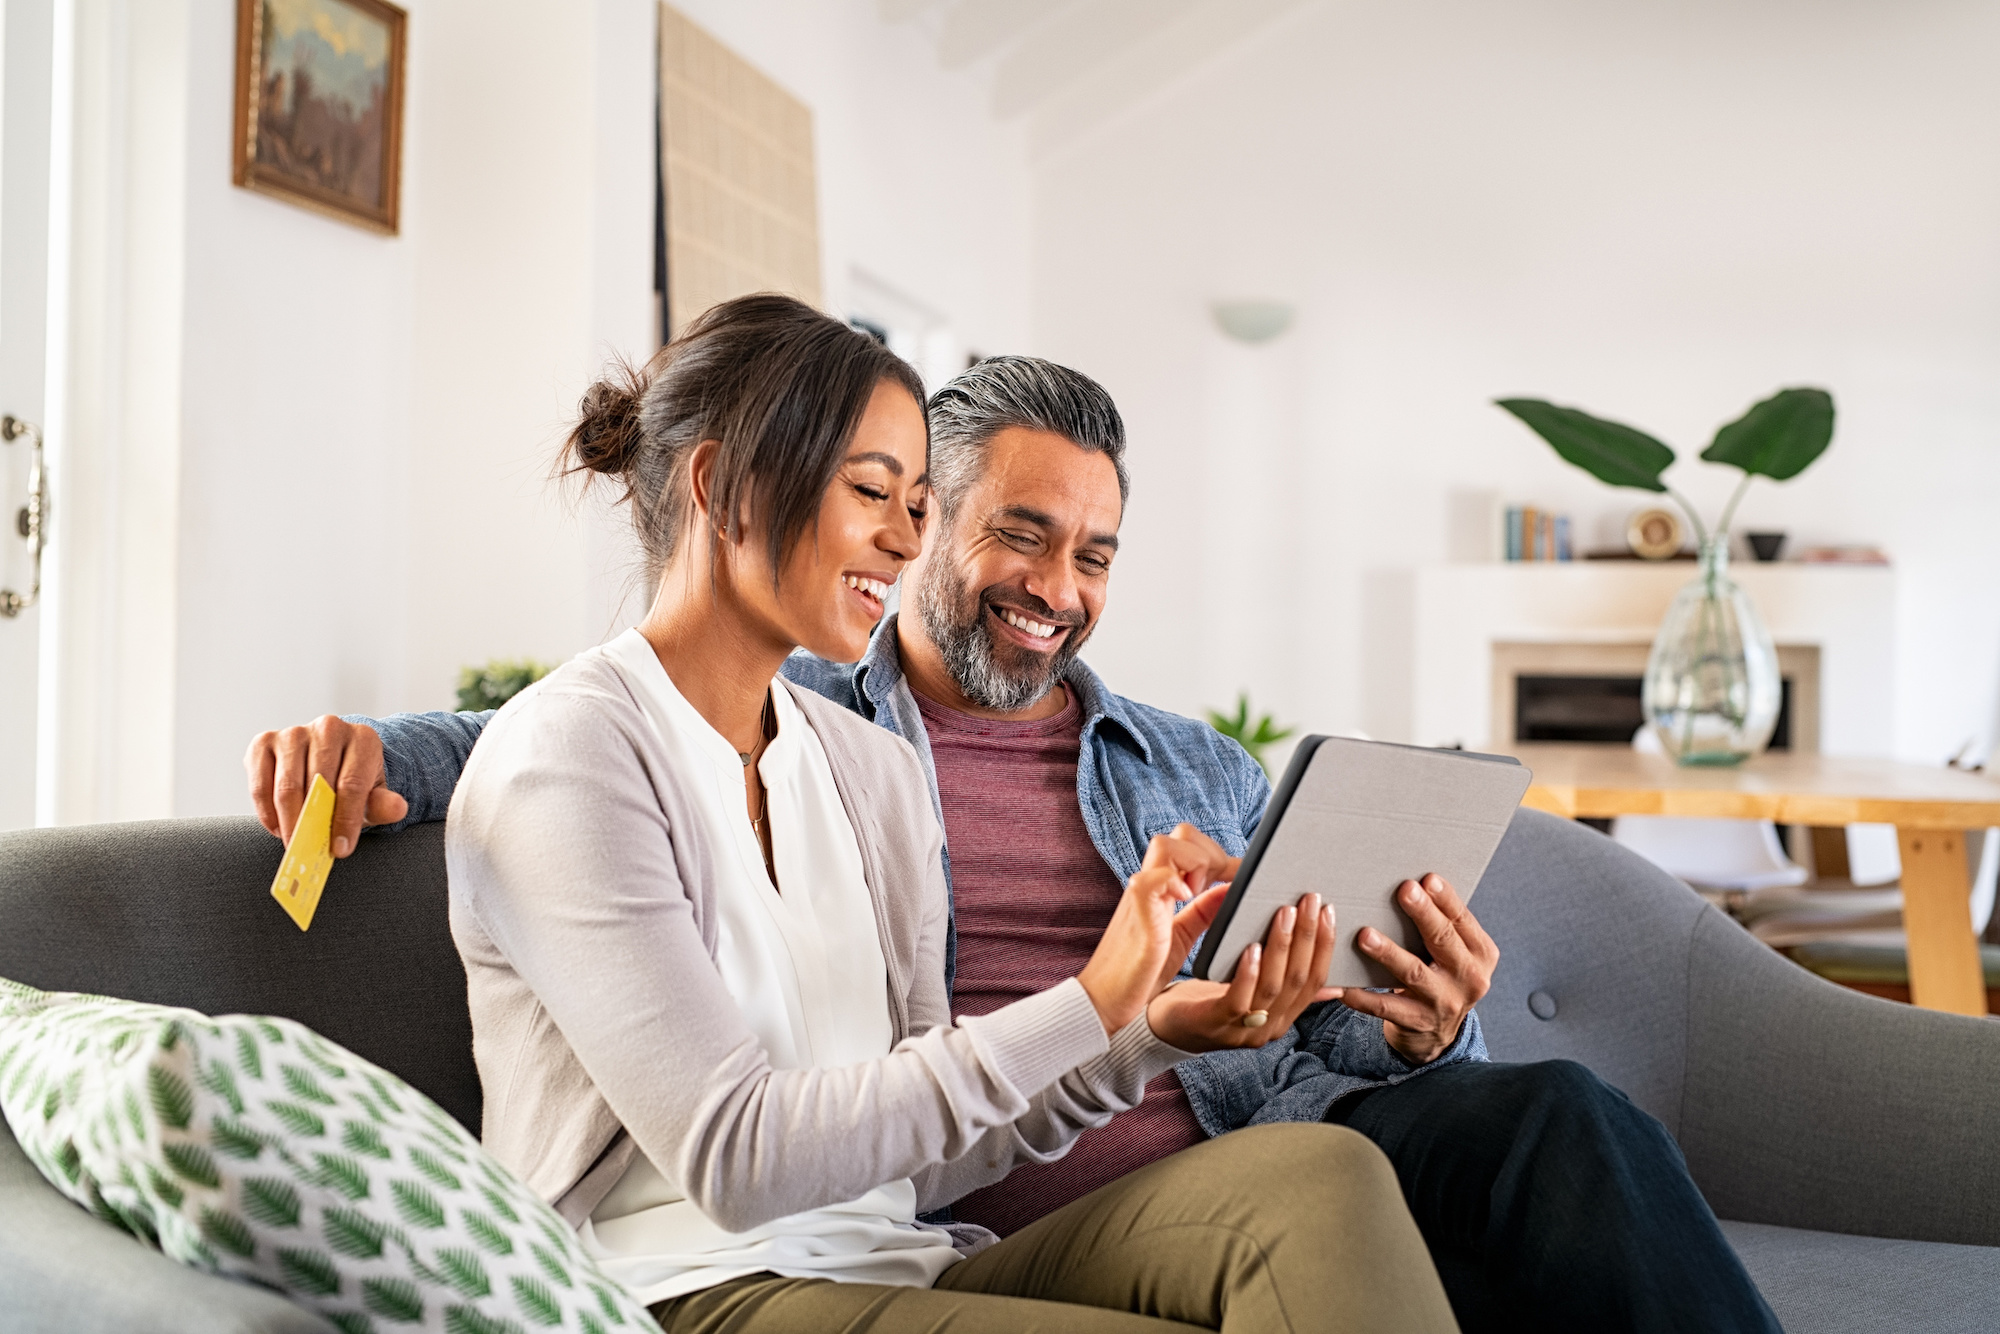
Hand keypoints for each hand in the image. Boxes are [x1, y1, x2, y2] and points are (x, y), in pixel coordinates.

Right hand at [244, 716, 406, 857]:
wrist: (331, 761)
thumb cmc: (353, 783)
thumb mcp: (374, 795)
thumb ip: (385, 804)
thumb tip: (398, 808)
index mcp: (363, 738)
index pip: (352, 784)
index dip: (345, 820)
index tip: (340, 849)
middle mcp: (328, 728)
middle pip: (317, 784)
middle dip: (313, 824)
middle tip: (311, 850)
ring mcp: (293, 733)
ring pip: (287, 785)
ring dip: (288, 821)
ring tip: (294, 843)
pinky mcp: (264, 742)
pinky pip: (260, 783)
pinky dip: (267, 812)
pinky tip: (277, 829)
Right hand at [1077, 825, 1239, 1034]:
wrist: (1106, 1001)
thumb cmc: (1141, 971)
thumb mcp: (1182, 935)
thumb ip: (1203, 911)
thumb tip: (1231, 889)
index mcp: (1162, 888)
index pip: (1190, 845)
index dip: (1219, 854)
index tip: (1243, 876)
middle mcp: (1150, 884)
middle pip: (1180, 835)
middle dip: (1210, 853)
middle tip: (1220, 886)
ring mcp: (1140, 896)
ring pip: (1165, 845)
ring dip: (1193, 863)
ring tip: (1197, 896)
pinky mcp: (1137, 914)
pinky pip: (1150, 879)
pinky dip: (1171, 881)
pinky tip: (1185, 898)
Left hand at [1144, 893, 1339, 1051]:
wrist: (1163, 1027)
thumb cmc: (1208, 1000)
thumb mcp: (1253, 992)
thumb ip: (1286, 985)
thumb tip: (1332, 981)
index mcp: (1283, 1016)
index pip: (1315, 980)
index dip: (1324, 945)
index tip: (1328, 911)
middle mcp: (1270, 1027)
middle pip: (1298, 979)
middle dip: (1308, 937)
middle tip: (1309, 901)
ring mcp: (1244, 1030)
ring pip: (1273, 986)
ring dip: (1282, 946)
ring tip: (1284, 914)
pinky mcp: (1216, 1024)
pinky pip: (1238, 999)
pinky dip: (1248, 972)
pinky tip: (1252, 947)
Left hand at [1335, 874, 1496, 1064]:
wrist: (1437, 1033)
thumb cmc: (1439, 976)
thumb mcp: (1453, 953)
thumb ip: (1441, 925)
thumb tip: (1411, 884)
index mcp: (1480, 953)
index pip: (1462, 921)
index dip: (1446, 899)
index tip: (1428, 878)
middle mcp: (1469, 978)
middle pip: (1443, 941)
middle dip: (1424, 914)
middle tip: (1405, 890)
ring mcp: (1444, 1003)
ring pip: (1413, 973)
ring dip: (1389, 952)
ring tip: (1366, 935)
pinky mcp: (1418, 1022)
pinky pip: (1386, 1007)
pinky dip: (1364, 996)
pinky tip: (1345, 985)